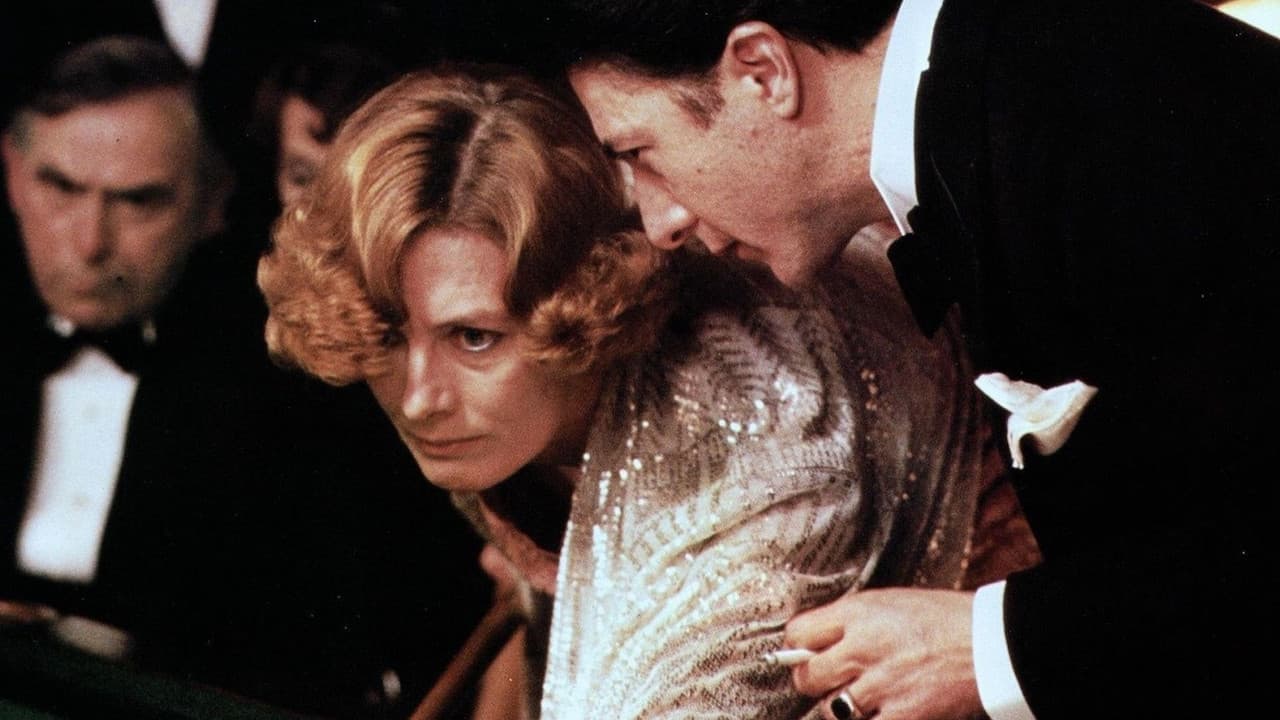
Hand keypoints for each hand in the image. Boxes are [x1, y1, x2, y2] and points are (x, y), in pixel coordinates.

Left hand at [784, 588, 984, 719]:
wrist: (990, 642)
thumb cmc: (942, 619)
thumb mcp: (889, 603)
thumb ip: (850, 622)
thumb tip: (816, 642)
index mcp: (857, 614)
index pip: (798, 633)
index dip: (798, 647)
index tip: (807, 653)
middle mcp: (862, 649)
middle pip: (807, 677)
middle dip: (813, 681)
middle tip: (828, 681)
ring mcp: (880, 685)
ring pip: (831, 710)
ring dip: (841, 707)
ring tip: (859, 699)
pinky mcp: (901, 716)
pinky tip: (878, 711)